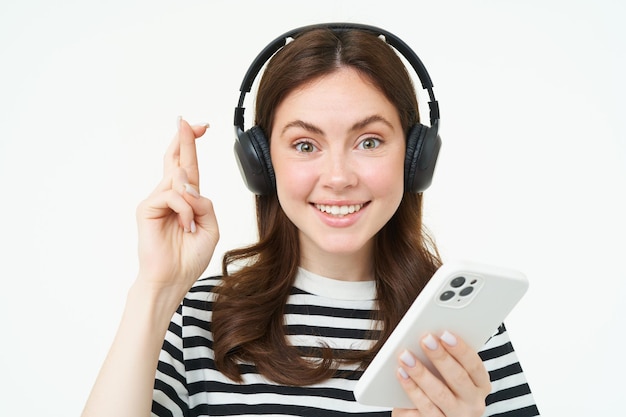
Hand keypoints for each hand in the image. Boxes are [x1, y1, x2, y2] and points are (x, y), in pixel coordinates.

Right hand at [135, 117, 218, 306]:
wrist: (173, 279)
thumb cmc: (190, 256)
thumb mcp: (210, 227)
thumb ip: (205, 203)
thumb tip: (189, 186)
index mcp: (186, 200)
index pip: (189, 166)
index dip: (192, 145)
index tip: (201, 126)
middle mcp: (170, 196)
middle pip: (176, 160)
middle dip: (185, 140)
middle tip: (190, 122)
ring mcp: (157, 200)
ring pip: (179, 180)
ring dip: (192, 199)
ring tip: (190, 225)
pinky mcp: (147, 208)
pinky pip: (172, 195)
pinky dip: (184, 209)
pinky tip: (185, 226)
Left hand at [392, 332, 490, 416]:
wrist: (431, 415)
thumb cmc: (441, 385)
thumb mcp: (451, 373)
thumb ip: (447, 357)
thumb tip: (431, 334)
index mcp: (480, 385)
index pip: (474, 365)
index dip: (460, 349)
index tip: (445, 333)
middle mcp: (473, 404)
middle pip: (458, 378)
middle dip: (440, 357)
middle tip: (425, 339)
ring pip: (439, 394)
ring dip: (421, 373)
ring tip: (405, 356)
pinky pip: (424, 408)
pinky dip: (411, 390)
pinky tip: (401, 374)